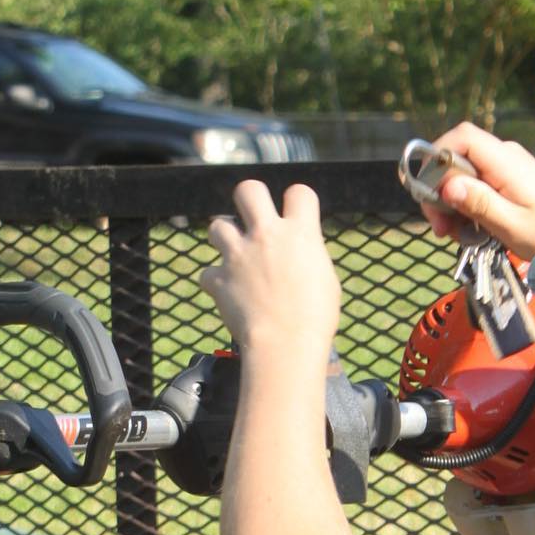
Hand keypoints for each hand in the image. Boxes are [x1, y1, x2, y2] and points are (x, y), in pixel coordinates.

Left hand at [201, 181, 339, 359]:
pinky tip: (228, 293)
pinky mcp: (219, 280)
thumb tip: (300, 251)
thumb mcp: (325, 279)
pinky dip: (216, 282)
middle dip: (249, 199)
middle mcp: (266, 236)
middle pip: (248, 190)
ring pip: (218, 225)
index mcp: (299, 233)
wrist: (285, 345)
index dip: (297, 201)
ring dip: (225, 237)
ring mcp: (238, 255)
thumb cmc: (314, 320)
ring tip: (236, 255)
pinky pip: (208, 273)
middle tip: (253, 218)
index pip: (299, 192)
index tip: (296, 216)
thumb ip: (308, 256)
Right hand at [419, 122, 534, 255]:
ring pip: (463, 175)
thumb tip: (447, 185)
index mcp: (506, 161)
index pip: (461, 137)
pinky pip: (476, 186)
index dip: (435, 157)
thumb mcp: (512, 225)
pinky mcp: (508, 181)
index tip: (426, 192)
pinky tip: (471, 230)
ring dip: (451, 204)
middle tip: (440, 228)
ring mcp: (507, 168)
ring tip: (456, 235)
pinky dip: (466, 207)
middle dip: (439, 191)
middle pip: (456, 158)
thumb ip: (479, 203)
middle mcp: (505, 157)